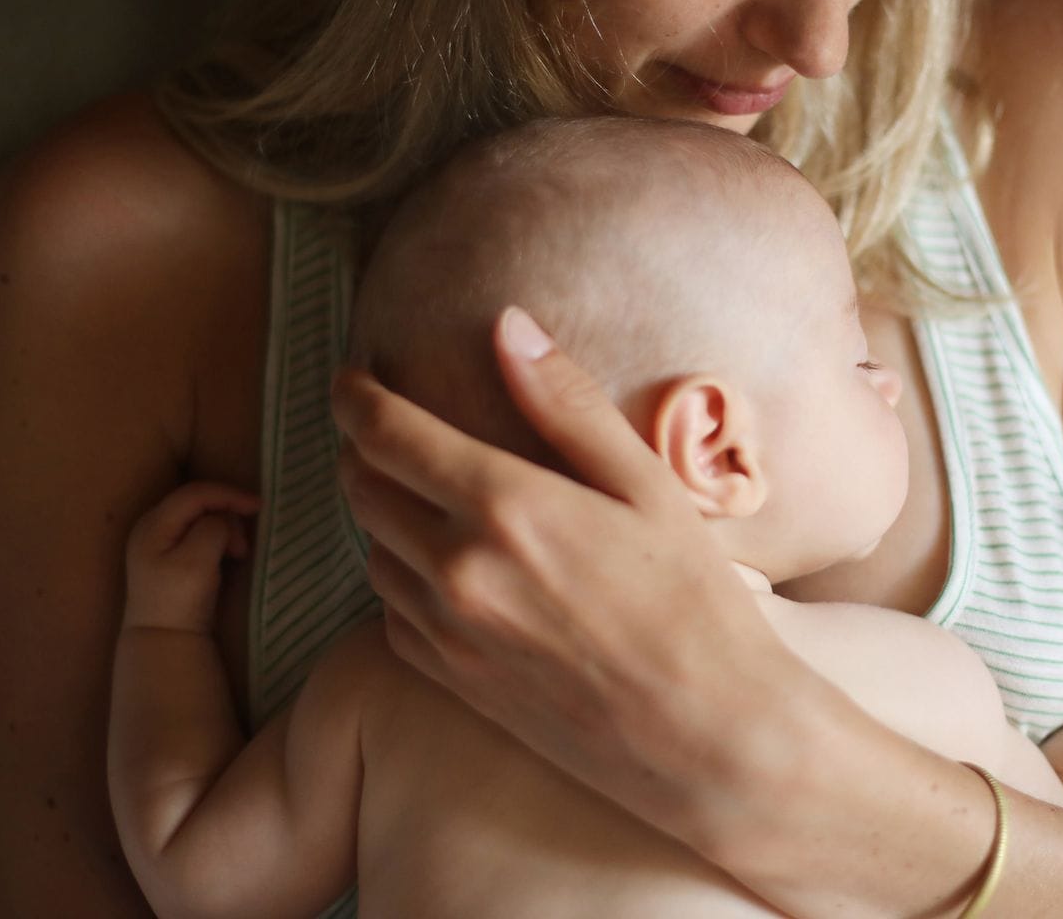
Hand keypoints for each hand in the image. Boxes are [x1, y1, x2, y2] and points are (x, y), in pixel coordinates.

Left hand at [122, 481, 259, 633]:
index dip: (229, 494)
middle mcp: (151, 526)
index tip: (259, 506)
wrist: (162, 641)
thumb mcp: (197, 560)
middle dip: (227, 515)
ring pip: (199, 518)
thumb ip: (213, 529)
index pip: (196, 493)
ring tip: (238, 554)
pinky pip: (197, 533)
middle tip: (244, 545)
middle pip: (197, 502)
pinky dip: (217, 538)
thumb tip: (223, 520)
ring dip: (225, 529)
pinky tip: (227, 556)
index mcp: (153, 524)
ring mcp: (157, 542)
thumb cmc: (179, 601)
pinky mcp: (167, 556)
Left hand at [332, 306, 791, 844]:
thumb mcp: (647, 486)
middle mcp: (458, 568)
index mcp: (506, 505)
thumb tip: (507, 325)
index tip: (353, 377)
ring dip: (380, 515)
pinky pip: (389, 616)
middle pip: (360, 487)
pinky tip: (442, 571)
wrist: (709, 737)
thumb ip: (568, 403)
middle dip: (362, 448)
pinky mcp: (453, 683)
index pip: (386, 432)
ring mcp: (449, 632)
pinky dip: (399, 581)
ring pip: (371, 552)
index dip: (356, 395)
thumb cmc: (696, 604)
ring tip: (419, 497)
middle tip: (387, 430)